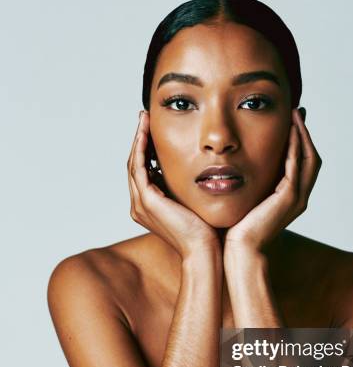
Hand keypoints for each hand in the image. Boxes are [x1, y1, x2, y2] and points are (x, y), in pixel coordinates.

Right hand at [128, 110, 220, 258]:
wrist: (204, 249)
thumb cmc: (205, 230)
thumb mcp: (192, 201)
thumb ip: (186, 186)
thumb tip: (198, 168)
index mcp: (149, 206)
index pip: (143, 170)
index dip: (145, 148)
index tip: (152, 128)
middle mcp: (140, 205)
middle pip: (134, 164)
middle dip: (139, 139)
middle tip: (144, 117)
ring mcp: (141, 204)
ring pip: (133, 163)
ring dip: (138, 139)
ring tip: (144, 119)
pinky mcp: (148, 201)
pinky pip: (139, 168)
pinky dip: (140, 149)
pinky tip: (146, 133)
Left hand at [224, 108, 321, 253]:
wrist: (240, 250)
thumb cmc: (239, 228)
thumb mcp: (248, 198)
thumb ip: (252, 182)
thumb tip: (240, 165)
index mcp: (291, 197)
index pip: (303, 162)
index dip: (300, 140)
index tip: (293, 120)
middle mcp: (299, 197)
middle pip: (311, 157)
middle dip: (305, 133)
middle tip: (298, 111)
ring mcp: (297, 199)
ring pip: (308, 160)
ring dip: (302, 136)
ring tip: (295, 115)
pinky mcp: (289, 199)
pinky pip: (296, 168)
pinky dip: (295, 148)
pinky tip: (289, 132)